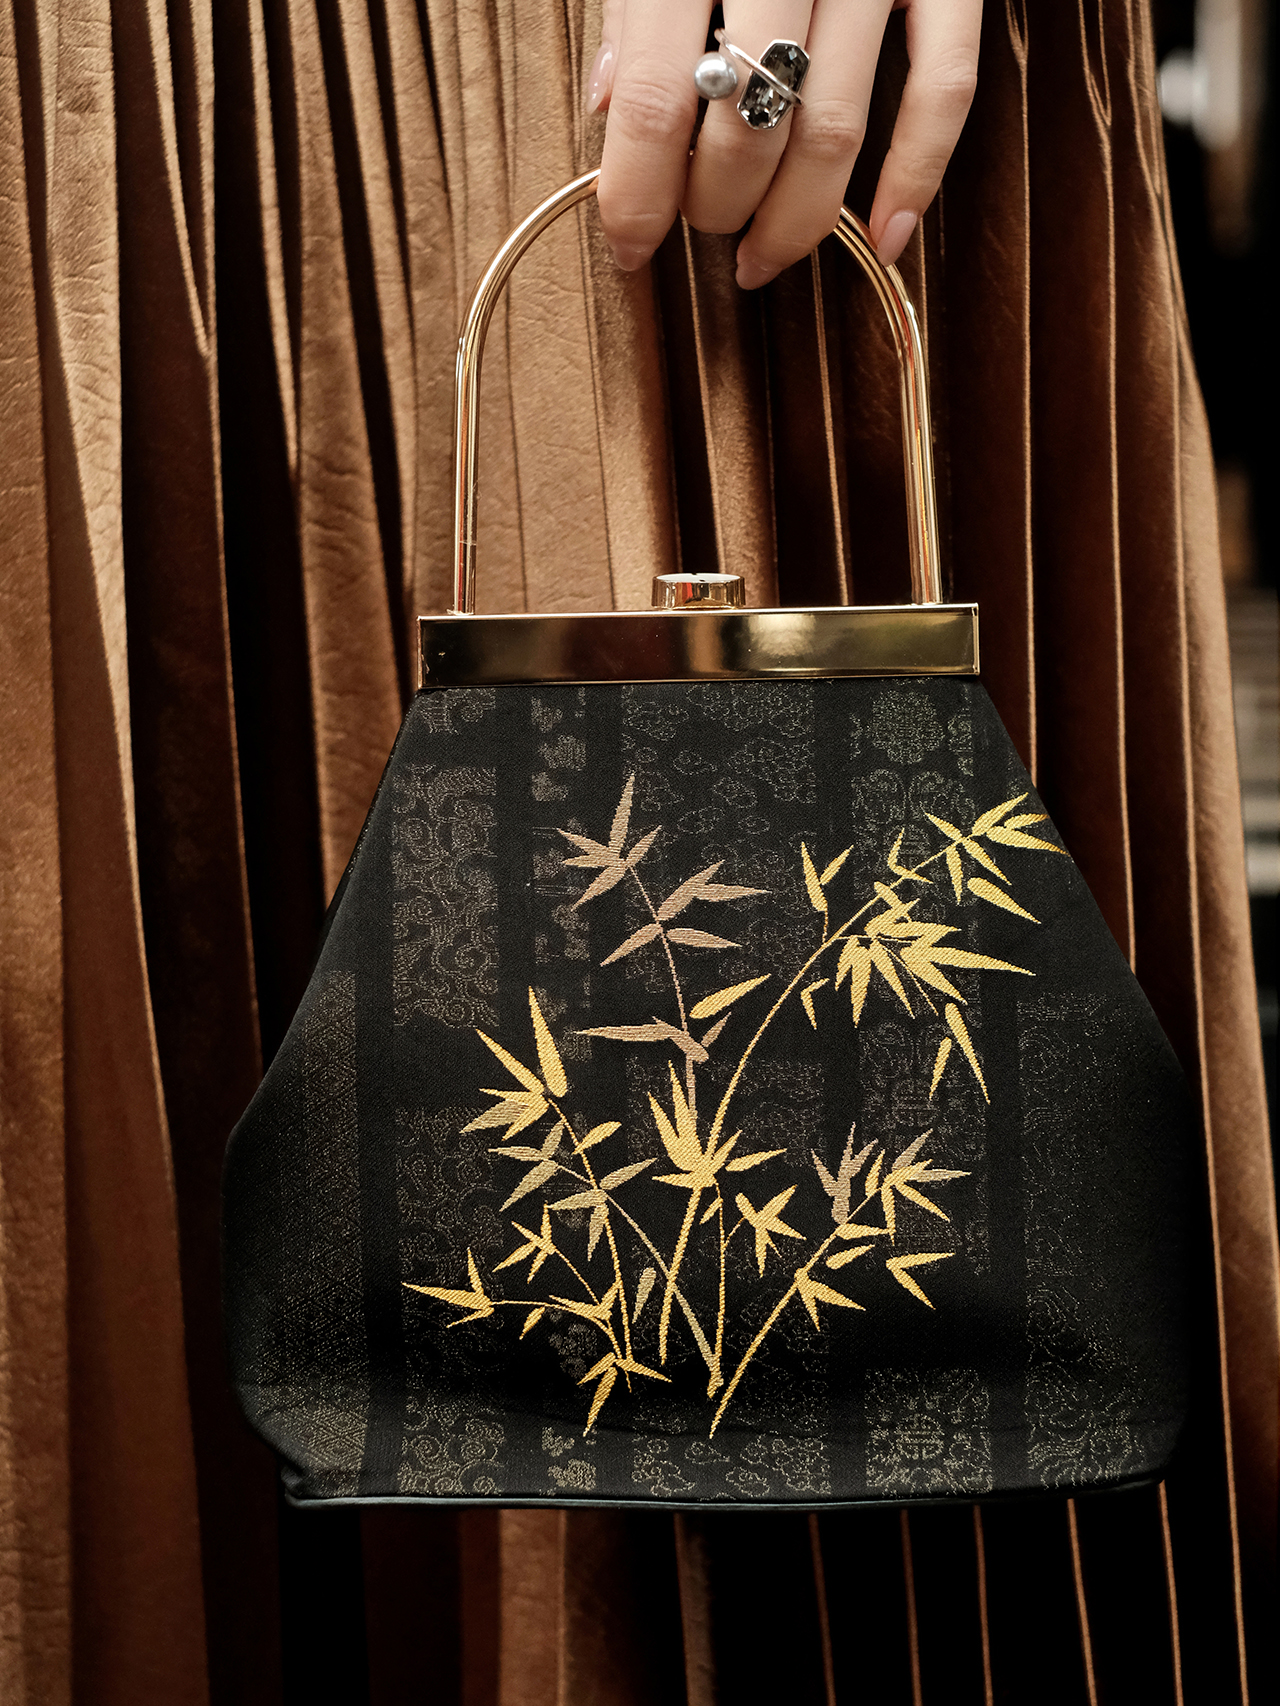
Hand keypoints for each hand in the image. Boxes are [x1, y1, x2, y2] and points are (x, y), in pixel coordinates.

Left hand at [587, 0, 980, 285]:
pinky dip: (917, 175)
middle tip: (700, 226)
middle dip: (717, 205)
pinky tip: (884, 235)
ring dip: (796, 218)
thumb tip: (610, 113)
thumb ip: (634, 9)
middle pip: (751, 125)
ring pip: (837, 129)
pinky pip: (945, 89)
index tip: (630, 245)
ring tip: (762, 255)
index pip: (661, 97)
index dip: (639, 192)